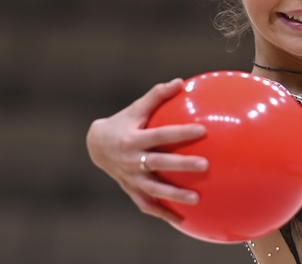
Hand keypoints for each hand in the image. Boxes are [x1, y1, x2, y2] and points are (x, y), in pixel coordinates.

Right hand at [86, 78, 207, 223]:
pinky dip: (162, 213)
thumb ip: (157, 95)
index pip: (161, 135)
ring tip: (196, 199)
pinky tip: (182, 220)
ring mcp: (130, 178)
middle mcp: (131, 160)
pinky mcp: (131, 189)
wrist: (96, 145)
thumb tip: (181, 82)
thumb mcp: (137, 108)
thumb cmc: (124, 122)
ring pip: (154, 188)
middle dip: (182, 164)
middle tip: (205, 165)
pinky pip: (147, 204)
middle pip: (159, 163)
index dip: (180, 132)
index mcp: (133, 139)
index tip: (203, 130)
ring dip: (174, 195)